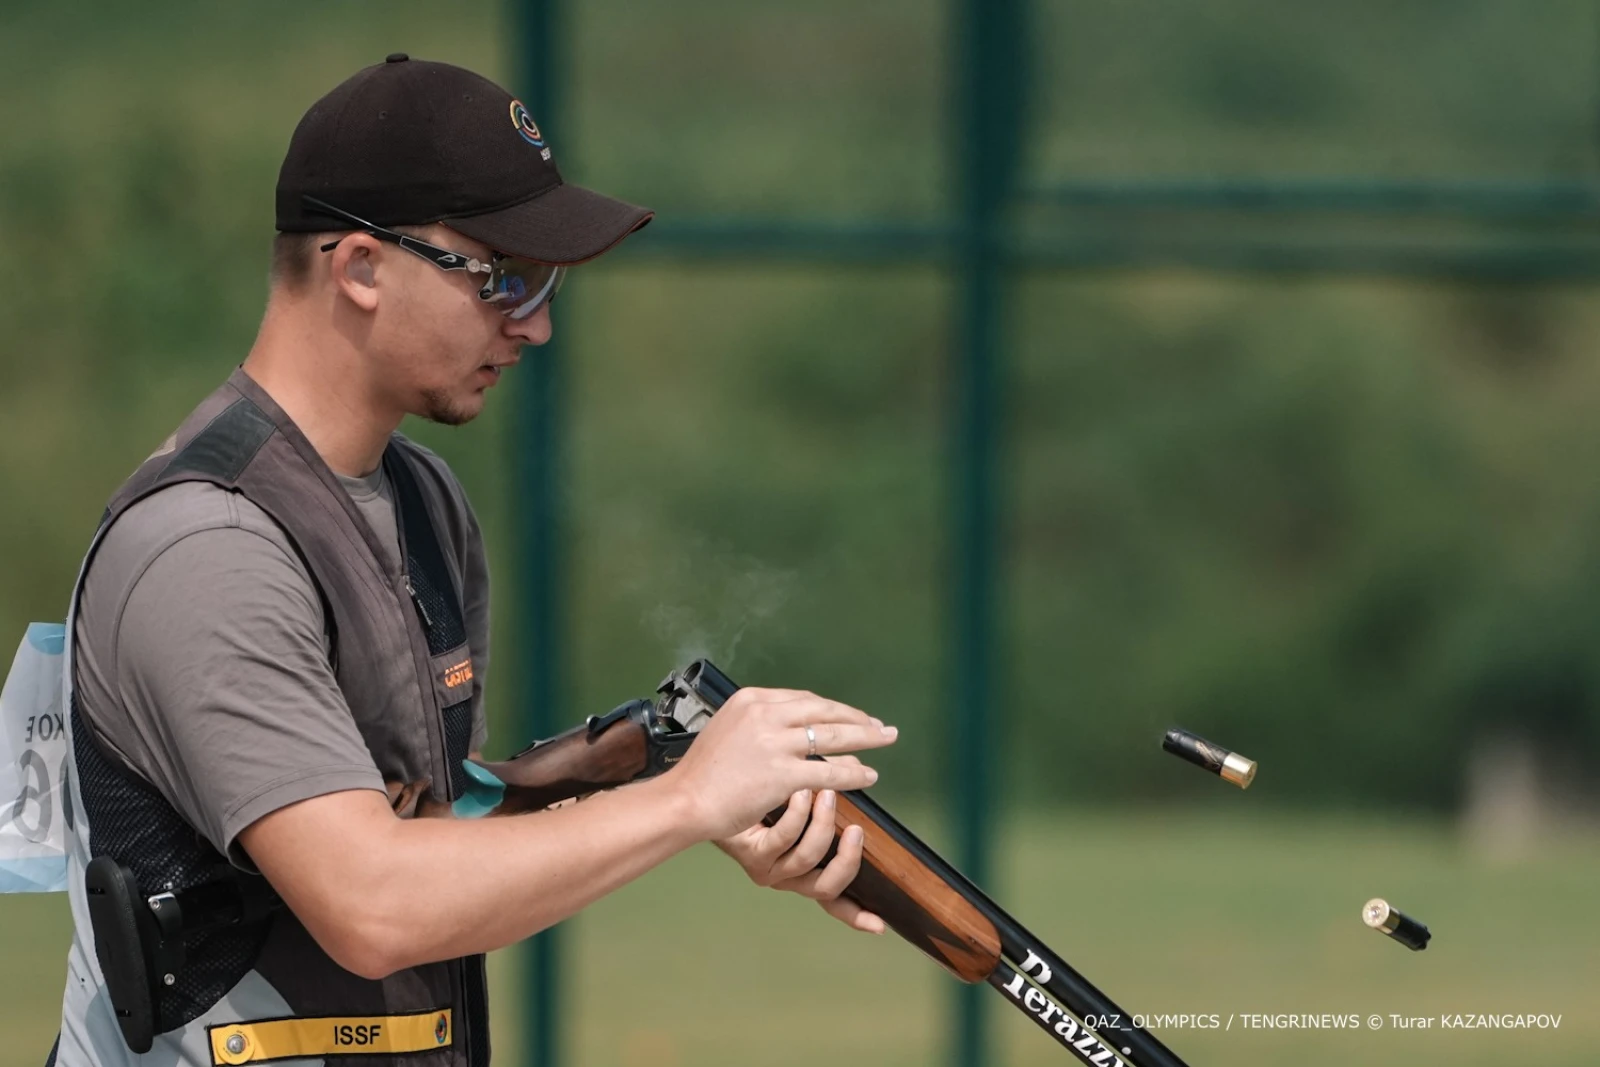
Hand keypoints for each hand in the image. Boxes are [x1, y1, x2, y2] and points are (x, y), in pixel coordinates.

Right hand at [669, 687, 896, 840]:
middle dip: (857, 718)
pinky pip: (828, 771)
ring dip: (865, 738)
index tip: (852, 716)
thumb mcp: (728, 729)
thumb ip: (759, 724)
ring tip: (886, 740)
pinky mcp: (781, 774)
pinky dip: (853, 773)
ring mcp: (774, 743)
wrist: (685, 800)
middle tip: (881, 726)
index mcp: (752, 700)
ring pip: (832, 737)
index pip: (804, 700)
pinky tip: (868, 776)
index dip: (833, 709)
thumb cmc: (702, 773)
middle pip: (824, 711)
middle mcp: (765, 714)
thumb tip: (793, 730)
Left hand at [716, 775, 886, 934]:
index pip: (835, 900)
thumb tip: (861, 770)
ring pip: (807, 860)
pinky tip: (798, 792)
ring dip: (821, 826)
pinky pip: (782, 840)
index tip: (879, 926)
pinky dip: (796, 815)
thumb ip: (832, 791)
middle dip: (847, 859)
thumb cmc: (762, 797)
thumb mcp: (806, 795)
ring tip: (825, 794)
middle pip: (827, 888)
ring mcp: (769, 869)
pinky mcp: (752, 855)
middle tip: (855, 829)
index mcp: (805, 870)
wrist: (714, 792)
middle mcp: (788, 877)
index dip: (857, 916)